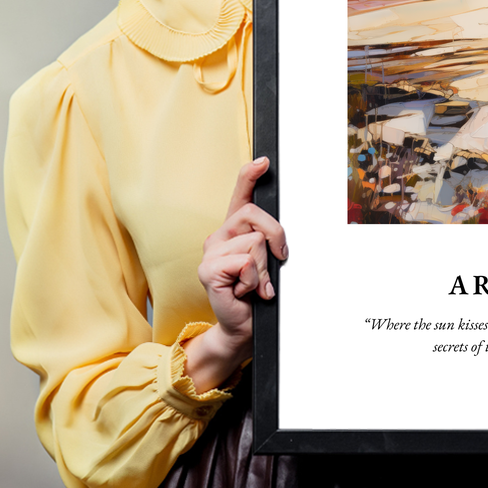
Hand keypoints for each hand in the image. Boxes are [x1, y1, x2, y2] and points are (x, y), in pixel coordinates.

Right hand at [183, 157, 287, 391]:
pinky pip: (245, 262)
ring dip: (264, 268)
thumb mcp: (268, 262)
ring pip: (255, 242)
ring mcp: (210, 252)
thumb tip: (279, 234)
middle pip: (255, 215)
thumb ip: (269, 242)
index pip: (240, 195)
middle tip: (277, 261)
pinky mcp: (208, 270)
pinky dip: (254, 280)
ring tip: (256, 284)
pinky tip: (245, 292)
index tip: (264, 161)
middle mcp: (219, 236)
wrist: (243, 326)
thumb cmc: (257, 293)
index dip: (250, 175)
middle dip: (276, 237)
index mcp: (234, 230)